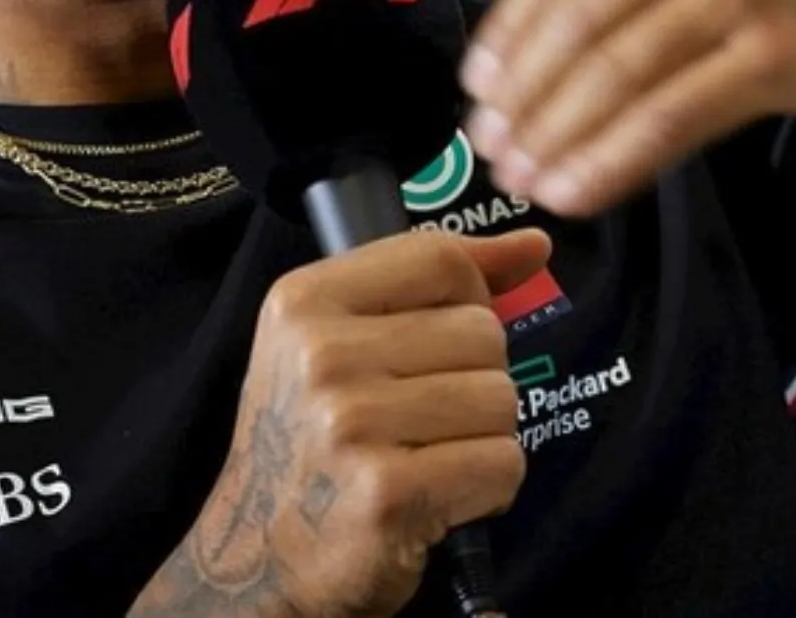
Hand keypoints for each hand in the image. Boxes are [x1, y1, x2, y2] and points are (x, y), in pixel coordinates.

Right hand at [130, 229, 548, 617]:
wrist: (260, 552)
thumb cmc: (311, 431)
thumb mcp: (340, 334)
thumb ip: (435, 280)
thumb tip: (535, 243)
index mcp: (305, 300)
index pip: (439, 259)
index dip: (470, 294)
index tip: (446, 333)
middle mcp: (321, 354)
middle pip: (481, 330)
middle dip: (475, 374)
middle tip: (423, 412)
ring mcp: (351, 424)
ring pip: (501, 397)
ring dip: (485, 433)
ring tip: (430, 452)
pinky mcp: (387, 493)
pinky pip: (502, 462)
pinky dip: (488, 484)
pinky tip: (440, 492)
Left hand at [460, 0, 795, 218]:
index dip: (509, 31)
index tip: (475, 82)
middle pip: (579, 24)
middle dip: (523, 95)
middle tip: (485, 141)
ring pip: (619, 76)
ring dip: (557, 136)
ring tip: (521, 173)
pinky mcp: (778, 50)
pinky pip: (673, 117)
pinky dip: (614, 161)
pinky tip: (576, 189)